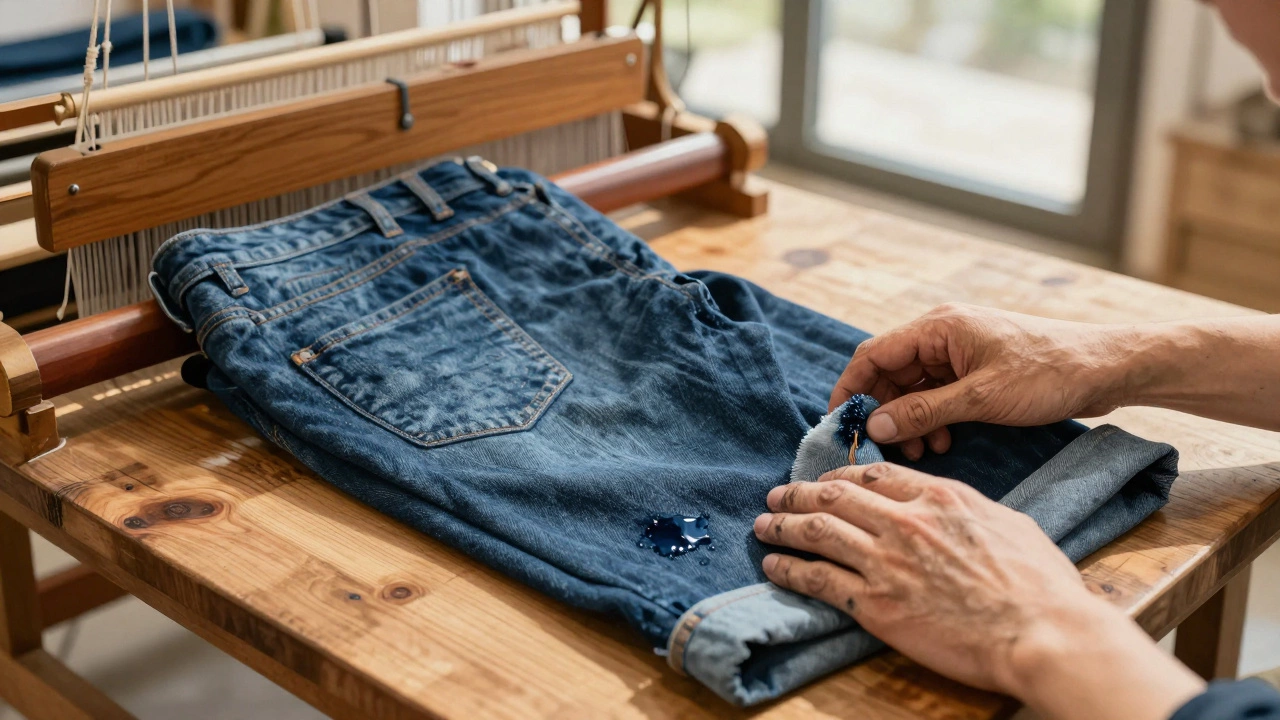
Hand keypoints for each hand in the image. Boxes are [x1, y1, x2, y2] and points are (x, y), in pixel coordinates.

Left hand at [754, 464, 1204, 719]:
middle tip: (777, 495)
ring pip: (816, 531)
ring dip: (782, 525)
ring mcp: (886, 561)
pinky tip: (773, 565)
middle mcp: (905, 521)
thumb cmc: (1041, 585)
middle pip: (834, 497)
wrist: (1044, 633)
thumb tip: (952, 508)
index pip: (873, 475)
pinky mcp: (875, 603)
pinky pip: (817, 578)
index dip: (840, 476)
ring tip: (762, 525)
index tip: (825, 481)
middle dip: (799, 494)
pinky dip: (789, 568)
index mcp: (940, 496)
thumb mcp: (1007, 524)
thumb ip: (966, 509)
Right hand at [831, 303, 1128, 458]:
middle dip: (883, 412)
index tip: (840, 425)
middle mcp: (942, 334)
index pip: (873, 354)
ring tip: (923, 450)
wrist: (1106, 368)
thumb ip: (922, 412)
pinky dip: (931, 419)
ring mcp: (959, 352)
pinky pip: (936, 394)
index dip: (851, 389)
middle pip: (890, 373)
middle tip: (885, 449)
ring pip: (912, 388)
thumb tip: (874, 426)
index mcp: (938, 327)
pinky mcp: (975, 369)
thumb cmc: (1048, 373)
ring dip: (909, 420)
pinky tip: (943, 441)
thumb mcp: (980, 398)